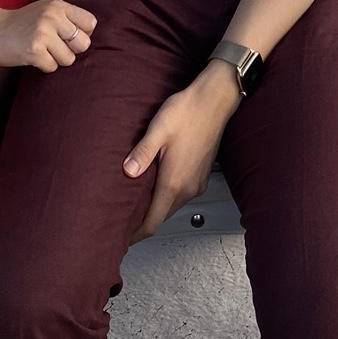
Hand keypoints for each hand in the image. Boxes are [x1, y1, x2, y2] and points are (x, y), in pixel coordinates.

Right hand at [0, 0, 96, 71]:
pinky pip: (52, 67)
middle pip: (83, 44)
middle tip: (56, 48)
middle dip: (72, 51)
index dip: (83, 34)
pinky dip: (44, 66)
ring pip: (69, 59)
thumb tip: (89, 37)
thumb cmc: (20, 23)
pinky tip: (32, 57)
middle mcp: (53, 16)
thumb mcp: (45, 10)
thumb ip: (66, 18)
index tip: (69, 38)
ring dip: (56, 60)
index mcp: (58, 5)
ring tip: (41, 52)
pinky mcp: (33, 50)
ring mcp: (43, 33)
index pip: (90, 23)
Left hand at [124, 66, 241, 241]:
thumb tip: (127, 171)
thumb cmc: (188, 111)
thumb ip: (142, 153)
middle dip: (143, 220)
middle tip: (124, 216)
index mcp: (174, 183)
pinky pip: (182, 194)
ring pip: (172, 205)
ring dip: (156, 206)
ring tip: (137, 198)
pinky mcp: (201, 175)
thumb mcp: (158, 130)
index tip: (123, 238)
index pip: (153, 222)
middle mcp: (188, 188)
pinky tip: (158, 181)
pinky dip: (168, 195)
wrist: (215, 100)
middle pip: (162, 216)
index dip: (137, 234)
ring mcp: (197, 182)